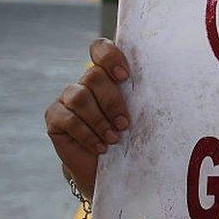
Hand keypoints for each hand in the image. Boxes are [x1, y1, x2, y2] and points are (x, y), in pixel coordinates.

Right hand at [45, 38, 130, 197]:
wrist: (107, 169)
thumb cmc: (128, 137)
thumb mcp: (138, 114)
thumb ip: (140, 95)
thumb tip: (163, 83)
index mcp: (106, 74)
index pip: (99, 49)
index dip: (110, 57)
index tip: (125, 76)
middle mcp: (84, 82)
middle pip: (93, 75)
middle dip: (112, 101)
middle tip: (124, 124)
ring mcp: (66, 98)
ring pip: (79, 96)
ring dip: (100, 120)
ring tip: (113, 138)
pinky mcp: (54, 117)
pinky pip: (68, 119)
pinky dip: (87, 134)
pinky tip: (100, 147)